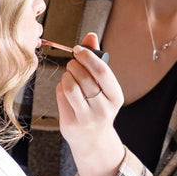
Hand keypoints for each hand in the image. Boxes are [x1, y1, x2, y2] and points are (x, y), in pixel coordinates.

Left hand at [56, 33, 125, 175]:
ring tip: (69, 75)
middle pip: (84, 78)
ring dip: (66, 76)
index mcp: (115, 97)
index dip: (88, 57)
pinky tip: (65, 89)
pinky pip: (61, 97)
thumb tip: (90, 35)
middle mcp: (103, 109)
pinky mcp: (71, 123)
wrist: (93, 139)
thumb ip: (97, 59)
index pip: (102, 72)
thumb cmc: (98, 105)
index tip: (78, 49)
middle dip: (74, 65)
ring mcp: (87, 118)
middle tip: (72, 63)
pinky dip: (61, 88)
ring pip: (70, 87)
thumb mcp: (104, 86)